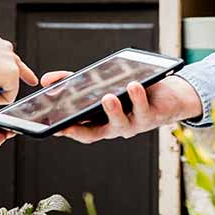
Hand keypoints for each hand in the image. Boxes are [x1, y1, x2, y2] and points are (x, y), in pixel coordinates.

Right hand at [0, 34, 37, 106]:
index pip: (5, 54)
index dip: (10, 67)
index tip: (25, 76)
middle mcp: (2, 47)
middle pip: (16, 66)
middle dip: (11, 80)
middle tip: (17, 85)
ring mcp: (9, 59)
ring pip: (6, 85)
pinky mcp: (12, 73)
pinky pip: (7, 97)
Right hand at [36, 73, 203, 142]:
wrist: (168, 95)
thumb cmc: (128, 92)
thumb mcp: (100, 86)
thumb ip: (72, 82)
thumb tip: (46, 80)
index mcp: (100, 122)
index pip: (79, 130)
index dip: (65, 131)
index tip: (51, 128)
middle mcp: (114, 128)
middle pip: (96, 133)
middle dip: (80, 131)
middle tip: (68, 124)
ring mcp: (133, 125)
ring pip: (121, 123)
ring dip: (113, 111)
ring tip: (108, 97)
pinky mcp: (151, 117)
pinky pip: (143, 109)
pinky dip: (137, 96)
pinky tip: (133, 84)